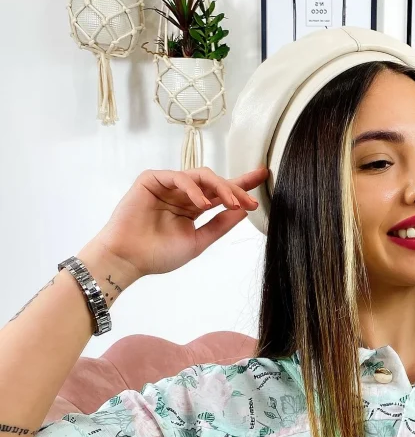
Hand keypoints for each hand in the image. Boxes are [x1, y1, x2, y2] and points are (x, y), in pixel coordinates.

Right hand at [83, 165, 269, 282]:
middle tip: (251, 201)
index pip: (220, 192)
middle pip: (215, 182)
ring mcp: (167, 185)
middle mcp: (183, 194)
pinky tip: (203, 203)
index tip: (263, 178)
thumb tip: (243, 210)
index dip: (241, 185)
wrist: (129, 259)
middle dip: (236, 189)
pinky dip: (193, 188)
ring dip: (219, 188)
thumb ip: (220, 225)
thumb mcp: (199, 241)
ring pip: (200, 176)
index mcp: (193, 207)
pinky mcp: (152, 180)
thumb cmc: (158, 254)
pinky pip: (178, 177)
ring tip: (231, 204)